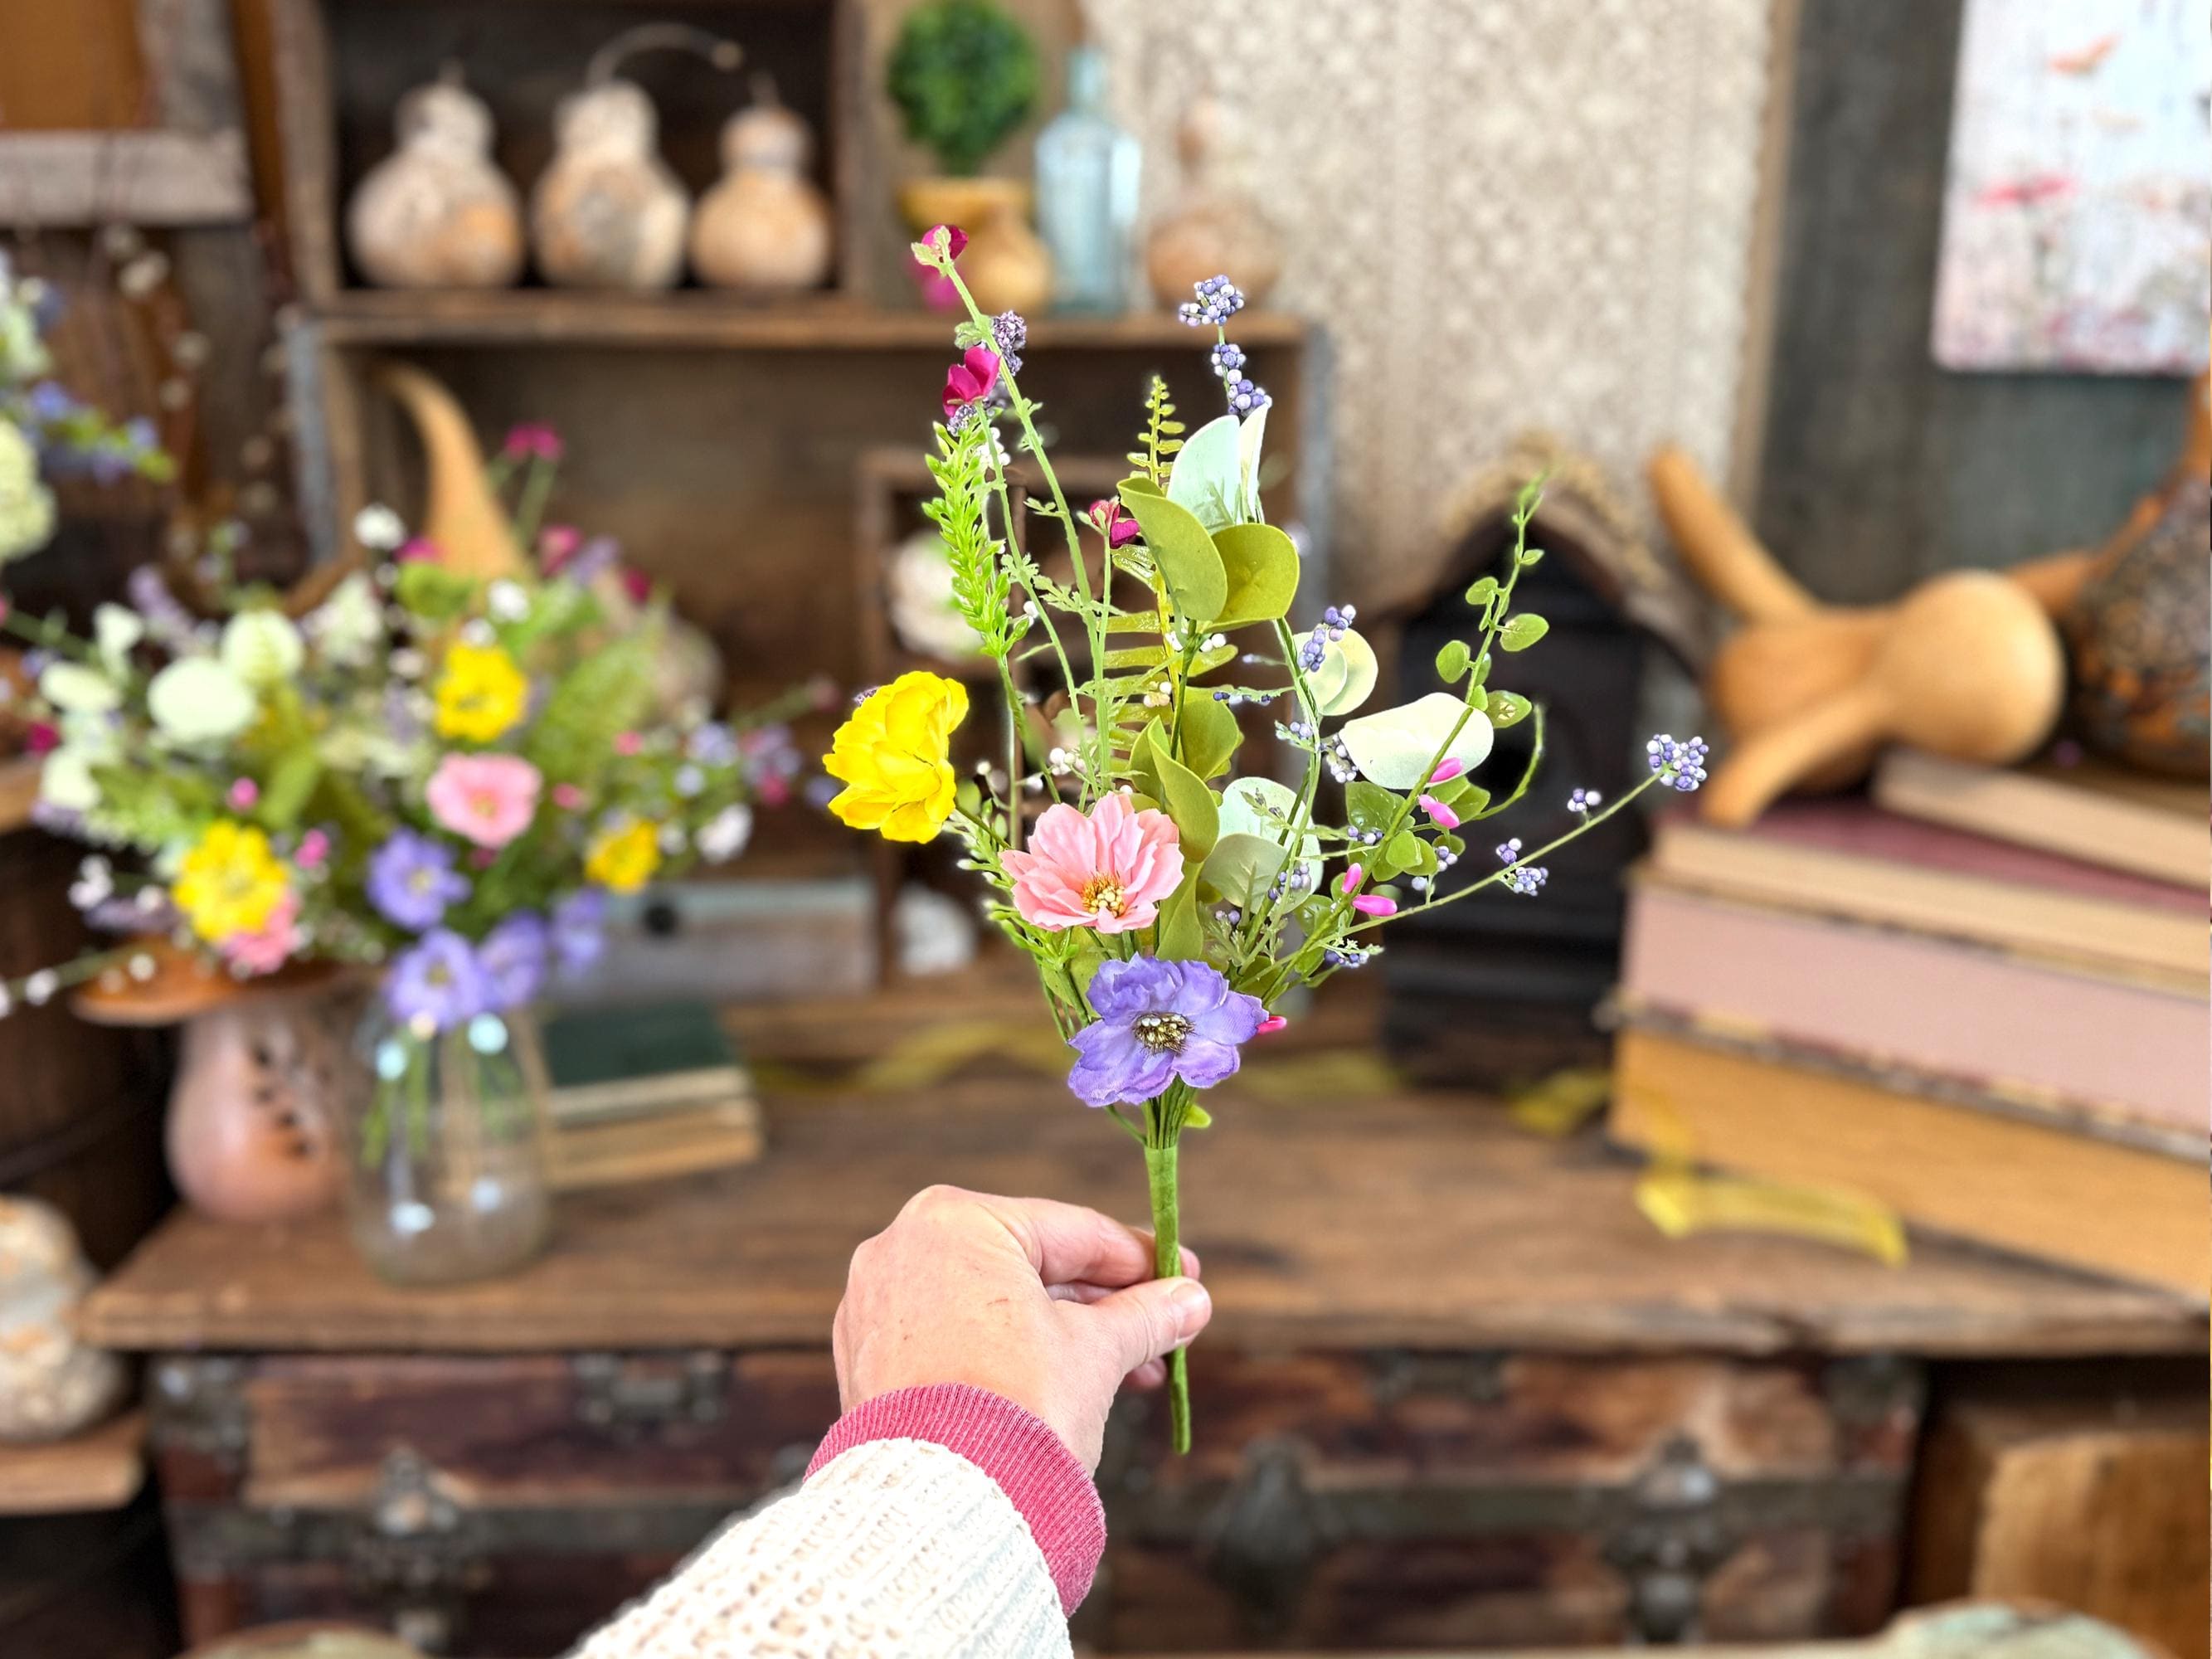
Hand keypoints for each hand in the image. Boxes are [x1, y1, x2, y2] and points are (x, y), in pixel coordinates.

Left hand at [833, 1185, 1212, 1469]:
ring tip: (1129, 1372)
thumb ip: (1145, 1317)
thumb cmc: (1015, 1412)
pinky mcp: (867, 1360)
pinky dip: (1006, 1355)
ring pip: (992, 1306)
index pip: (1071, 1231)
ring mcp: (876, 1305)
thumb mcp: (1097, 1352)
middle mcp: (902, 1247)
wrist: (942, 1509)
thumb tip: (1188, 1301)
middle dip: (1102, 1305)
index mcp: (956, 1220)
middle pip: (1030, 1267)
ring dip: (1063, 1335)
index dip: (1139, 1258)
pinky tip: (1062, 1384)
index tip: (1182, 1277)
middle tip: (1163, 1328)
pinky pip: (954, 1338)